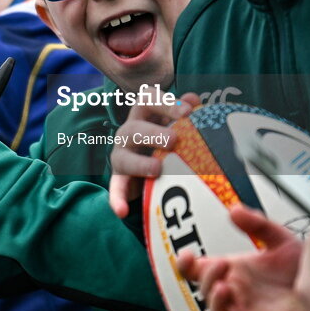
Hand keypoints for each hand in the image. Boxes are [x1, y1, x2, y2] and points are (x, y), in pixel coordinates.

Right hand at [108, 92, 197, 217]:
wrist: (148, 168)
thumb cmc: (166, 139)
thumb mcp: (174, 123)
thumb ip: (184, 112)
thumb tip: (194, 100)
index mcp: (144, 114)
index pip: (148, 100)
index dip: (166, 103)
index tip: (187, 112)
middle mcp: (128, 132)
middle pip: (134, 129)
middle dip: (153, 133)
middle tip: (174, 140)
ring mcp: (121, 155)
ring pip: (123, 157)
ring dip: (140, 163)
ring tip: (158, 169)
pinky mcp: (119, 179)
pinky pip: (115, 189)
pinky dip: (116, 199)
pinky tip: (122, 211)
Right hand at [177, 204, 305, 310]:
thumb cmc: (302, 270)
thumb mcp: (280, 240)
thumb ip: (257, 224)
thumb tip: (233, 210)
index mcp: (234, 271)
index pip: (198, 270)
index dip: (186, 264)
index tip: (186, 256)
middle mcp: (234, 293)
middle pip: (204, 289)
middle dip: (207, 277)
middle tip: (223, 265)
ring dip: (214, 302)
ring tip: (225, 288)